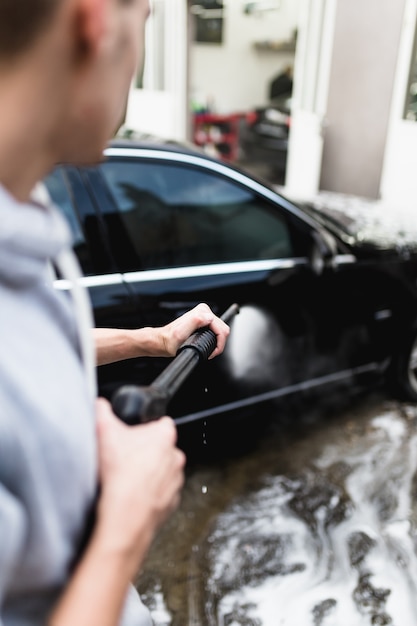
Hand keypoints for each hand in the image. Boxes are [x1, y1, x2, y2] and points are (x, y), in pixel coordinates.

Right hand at [94, 399, 185, 559]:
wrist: (124, 514)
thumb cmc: (120, 475)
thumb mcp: (103, 431)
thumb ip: (102, 410)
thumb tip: (99, 404)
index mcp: (164, 436)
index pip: (161, 422)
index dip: (145, 426)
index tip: (132, 433)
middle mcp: (175, 457)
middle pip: (160, 447)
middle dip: (145, 450)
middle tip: (125, 457)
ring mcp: (175, 481)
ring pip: (161, 471)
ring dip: (148, 473)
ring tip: (126, 478)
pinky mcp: (171, 502)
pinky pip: (160, 493)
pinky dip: (148, 494)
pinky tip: (131, 495)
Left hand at [159, 303, 229, 358]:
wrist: (164, 341)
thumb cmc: (170, 341)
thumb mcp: (181, 333)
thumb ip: (195, 322)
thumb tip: (209, 317)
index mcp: (201, 312)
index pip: (221, 328)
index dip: (219, 344)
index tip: (211, 352)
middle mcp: (203, 311)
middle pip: (223, 329)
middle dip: (218, 343)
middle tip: (209, 352)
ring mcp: (204, 315)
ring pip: (221, 330)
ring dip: (217, 341)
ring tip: (207, 348)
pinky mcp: (204, 320)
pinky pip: (217, 330)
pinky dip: (214, 339)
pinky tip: (206, 343)